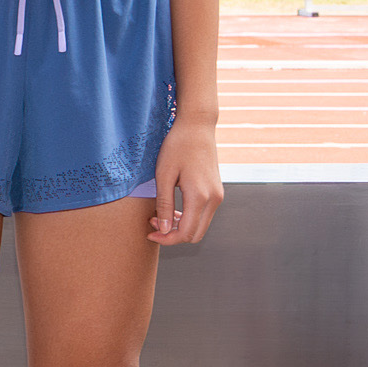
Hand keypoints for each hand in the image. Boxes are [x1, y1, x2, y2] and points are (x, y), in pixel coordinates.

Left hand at [148, 124, 226, 247]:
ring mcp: (218, 196)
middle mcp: (214, 199)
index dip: (166, 239)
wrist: (197, 127)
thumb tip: (163, 230)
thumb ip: (164, 205)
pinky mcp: (217, 192)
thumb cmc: (177, 147)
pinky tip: (173, 209)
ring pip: (200, 226)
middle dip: (173, 235)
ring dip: (180, 227)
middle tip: (153, 223)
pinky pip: (203, 215)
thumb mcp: (164, 175)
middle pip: (195, 235)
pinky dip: (188, 218)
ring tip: (159, 215)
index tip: (149, 233)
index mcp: (200, 196)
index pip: (185, 233)